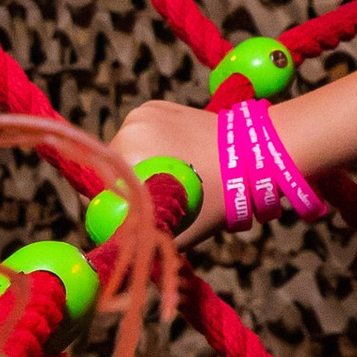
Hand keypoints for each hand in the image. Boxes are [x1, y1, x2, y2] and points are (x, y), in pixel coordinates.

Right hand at [113, 97, 220, 237]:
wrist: (252, 153)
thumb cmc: (217, 197)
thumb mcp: (180, 230)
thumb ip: (144, 239)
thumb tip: (119, 251)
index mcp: (128, 159)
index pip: (104, 193)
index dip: (121, 208)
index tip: (143, 215)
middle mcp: (127, 131)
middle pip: (114, 170)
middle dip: (133, 185)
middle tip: (163, 195)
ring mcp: (140, 114)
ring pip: (126, 151)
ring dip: (142, 163)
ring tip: (175, 172)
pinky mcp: (152, 105)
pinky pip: (140, 133)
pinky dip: (152, 144)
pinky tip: (178, 152)